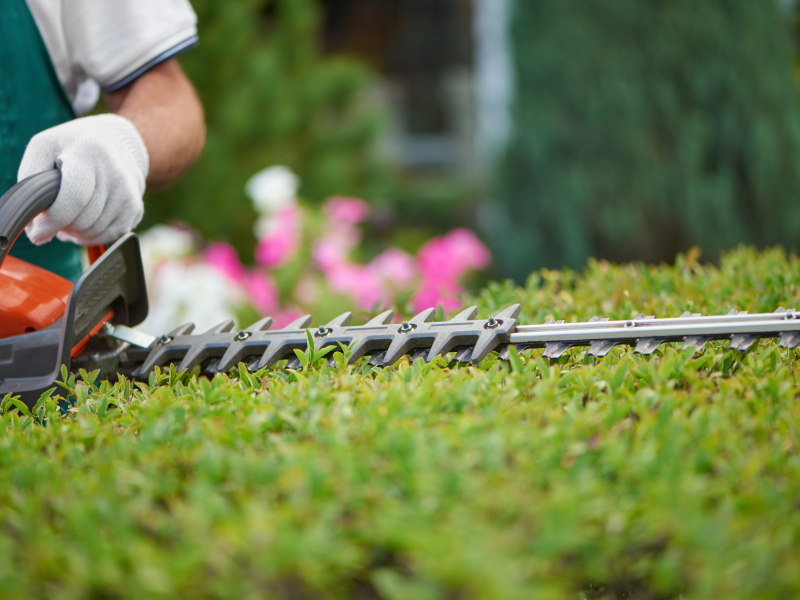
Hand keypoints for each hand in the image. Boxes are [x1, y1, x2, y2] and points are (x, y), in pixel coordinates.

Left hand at [18, 114, 148, 245]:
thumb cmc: (71, 146)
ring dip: (77, 232)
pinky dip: (93, 236)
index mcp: (88, 154)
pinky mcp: (136, 207)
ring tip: (68, 217)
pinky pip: (110, 235)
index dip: (53, 221)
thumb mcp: (43, 147)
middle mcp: (114, 173)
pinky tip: (84, 222)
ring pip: (96, 231)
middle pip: (84, 220)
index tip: (38, 231)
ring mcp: (129, 192)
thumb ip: (31, 180)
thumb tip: (35, 224)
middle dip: (62, 226)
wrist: (114, 141)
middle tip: (53, 218)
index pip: (74, 198)